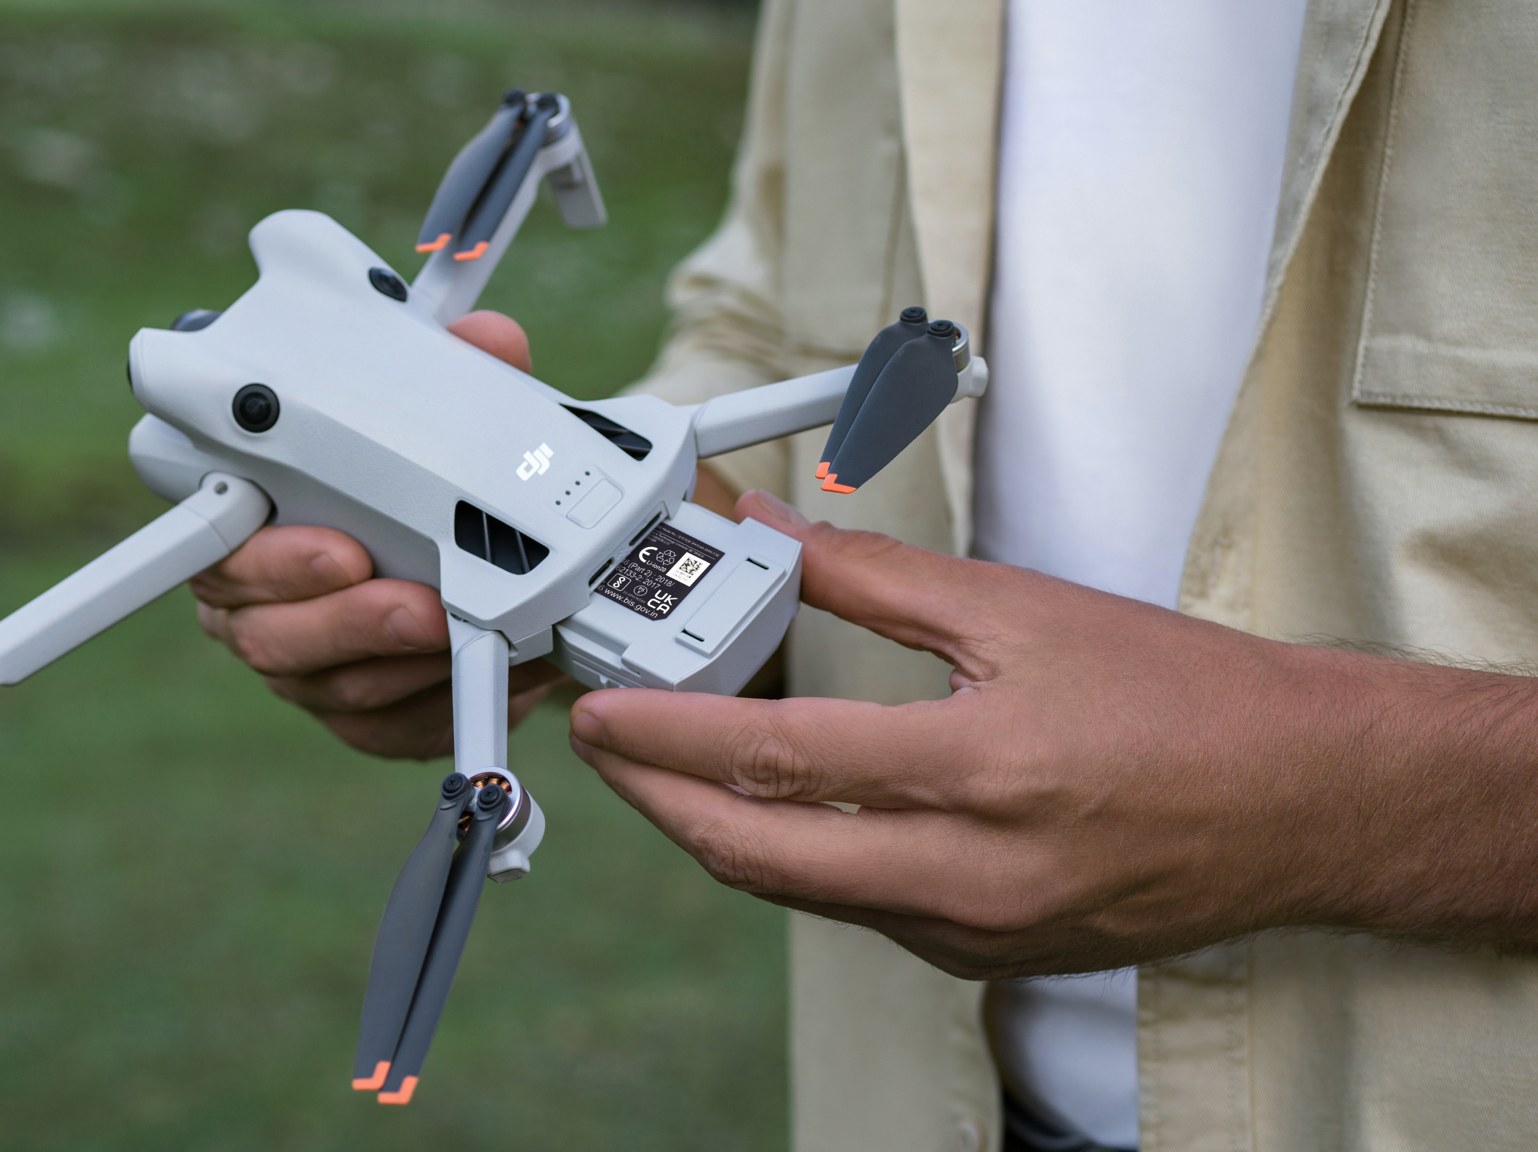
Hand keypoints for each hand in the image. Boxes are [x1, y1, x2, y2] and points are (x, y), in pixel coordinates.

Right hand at [191, 311, 559, 757]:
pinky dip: (444, 705)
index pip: (218, 547)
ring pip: (336, 687)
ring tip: (463, 638)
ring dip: (404, 664)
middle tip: (416, 602)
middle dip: (350, 620)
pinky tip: (497, 675)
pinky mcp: (367, 719)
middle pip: (270, 632)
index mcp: (253, 525)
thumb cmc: (427, 488)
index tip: (339, 549)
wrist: (485, 559)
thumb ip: (457, 374)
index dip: (269, 557)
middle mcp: (265, 605)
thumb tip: (491, 339)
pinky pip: (393, 730)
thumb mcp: (442, 420)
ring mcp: (314, 669)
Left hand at [569, 491, 1537, 977]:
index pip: (779, 760)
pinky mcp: (986, 957)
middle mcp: (969, 877)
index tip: (603, 707)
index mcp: (981, 775)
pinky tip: (788, 806)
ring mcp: (975, 934)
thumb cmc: (1184, 701)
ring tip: (680, 764)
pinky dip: (803, 858)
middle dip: (659, 801)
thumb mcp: (1022, 610)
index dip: (669, 734)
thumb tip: (779, 538)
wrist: (1299, 800)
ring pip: (801, 892)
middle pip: (760, 855)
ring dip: (724, 828)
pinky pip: (860, 912)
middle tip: (608, 745)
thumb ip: (878, 578)